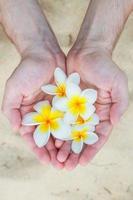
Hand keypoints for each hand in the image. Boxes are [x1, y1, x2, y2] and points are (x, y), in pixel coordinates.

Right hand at [2, 50, 65, 168]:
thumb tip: (18, 130)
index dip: (39, 150)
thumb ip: (10, 110)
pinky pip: (71, 119)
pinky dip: (74, 130)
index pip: (33, 137)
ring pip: (61, 132)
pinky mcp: (67, 103)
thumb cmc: (27, 70)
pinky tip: (79, 140)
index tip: (46, 162)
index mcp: (29, 114)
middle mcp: (43, 114)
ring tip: (71, 158)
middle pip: (49, 138)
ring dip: (65, 146)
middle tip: (62, 166)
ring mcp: (56, 109)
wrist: (44, 54)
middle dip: (54, 153)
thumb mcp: (13, 90)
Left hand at [56, 47, 127, 169]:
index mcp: (103, 112)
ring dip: (63, 145)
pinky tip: (50, 140)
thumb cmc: (105, 66)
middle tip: (66, 166)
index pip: (98, 136)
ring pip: (69, 131)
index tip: (83, 163)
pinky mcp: (64, 102)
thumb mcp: (118, 84)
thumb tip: (113, 123)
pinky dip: (56, 130)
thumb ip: (119, 104)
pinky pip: (60, 118)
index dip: (91, 150)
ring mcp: (76, 108)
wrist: (87, 51)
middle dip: (75, 152)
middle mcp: (89, 113)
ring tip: (56, 158)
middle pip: (81, 138)